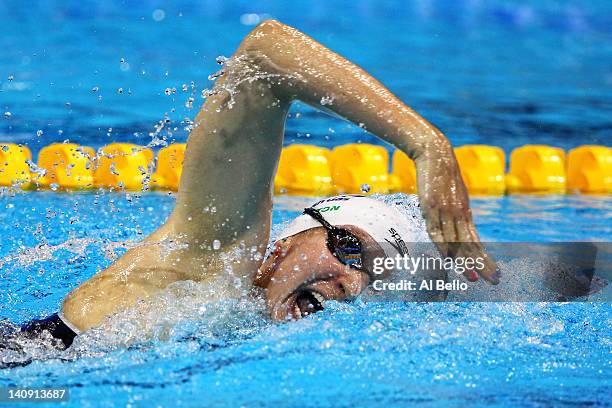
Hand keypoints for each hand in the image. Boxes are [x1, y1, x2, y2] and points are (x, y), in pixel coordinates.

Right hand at [415, 140, 499, 283]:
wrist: (435, 154)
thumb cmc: (443, 176)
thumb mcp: (454, 196)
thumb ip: (457, 213)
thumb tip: (460, 228)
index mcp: (465, 213)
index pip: (477, 242)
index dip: (485, 259)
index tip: (494, 273)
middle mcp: (459, 215)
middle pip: (470, 245)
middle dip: (482, 264)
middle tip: (493, 281)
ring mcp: (445, 211)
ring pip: (456, 241)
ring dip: (464, 261)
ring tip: (472, 277)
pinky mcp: (430, 206)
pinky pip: (436, 230)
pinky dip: (442, 245)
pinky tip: (447, 258)